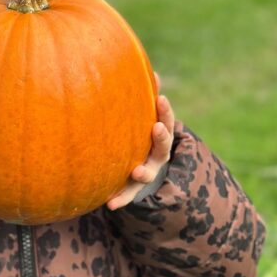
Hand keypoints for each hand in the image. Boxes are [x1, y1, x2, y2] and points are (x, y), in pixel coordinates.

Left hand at [106, 90, 175, 211]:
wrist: (141, 171)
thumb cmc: (141, 137)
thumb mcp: (146, 119)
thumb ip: (148, 99)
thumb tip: (152, 71)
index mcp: (160, 136)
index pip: (167, 122)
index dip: (165, 111)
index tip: (161, 99)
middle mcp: (158, 155)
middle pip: (163, 147)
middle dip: (161, 137)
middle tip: (157, 128)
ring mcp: (148, 173)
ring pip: (149, 173)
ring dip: (144, 172)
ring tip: (137, 171)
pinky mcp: (133, 189)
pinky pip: (128, 195)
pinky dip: (121, 200)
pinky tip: (109, 204)